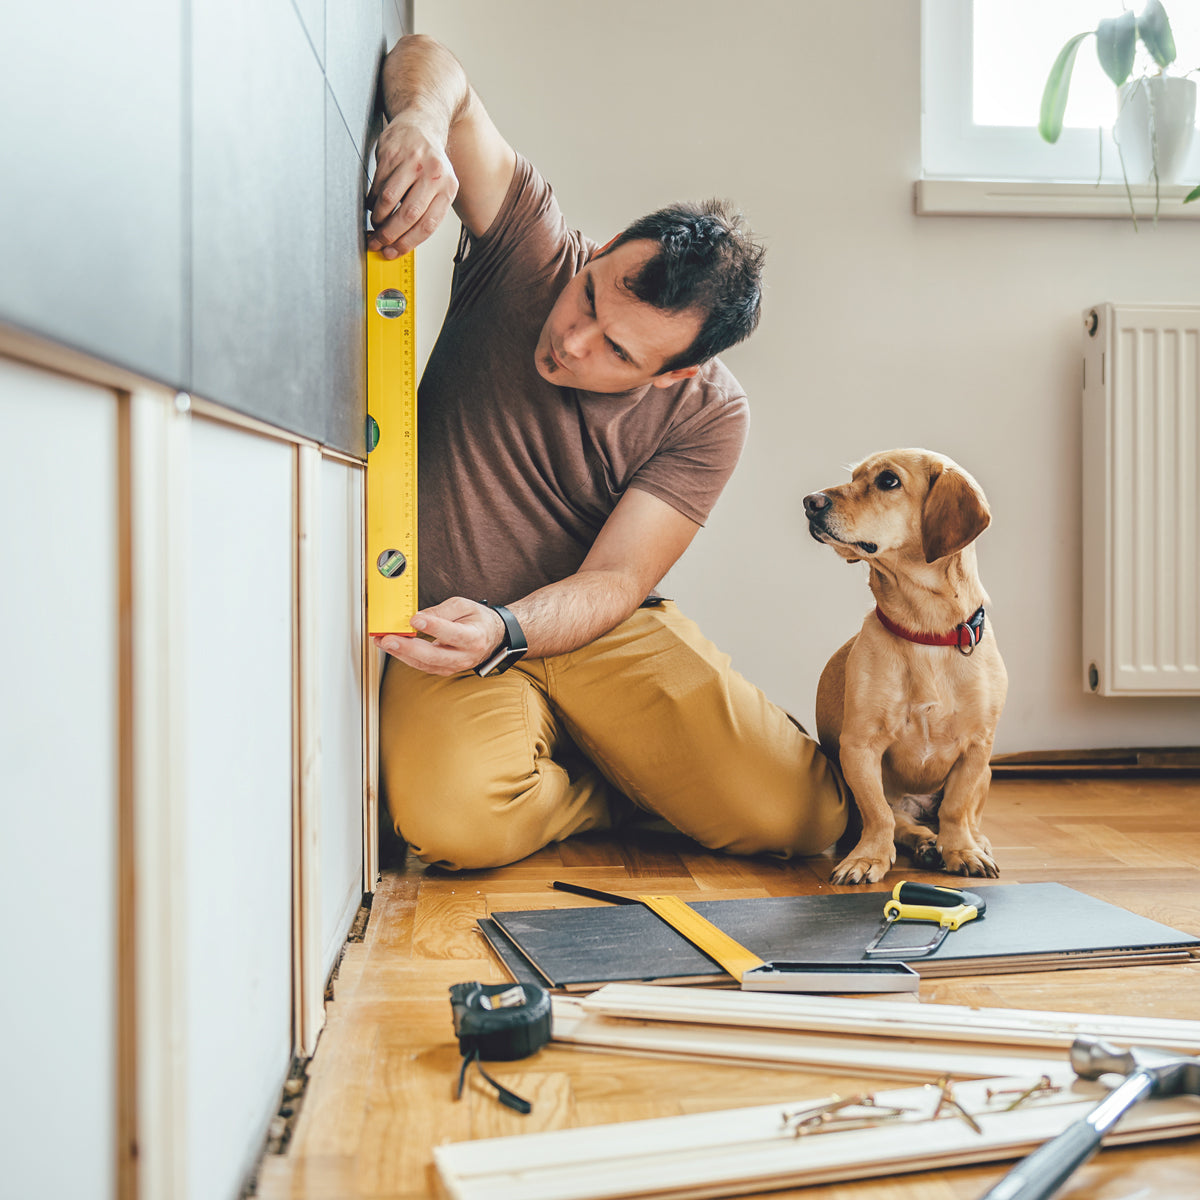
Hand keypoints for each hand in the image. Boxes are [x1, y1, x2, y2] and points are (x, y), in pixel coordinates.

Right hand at [367, 116, 458, 257]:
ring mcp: (412, 162)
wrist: (421, 123)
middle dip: (389, 234)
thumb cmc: (428, 162)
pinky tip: (373, 204)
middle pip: (408, 215)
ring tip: (375, 223)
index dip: (407, 243)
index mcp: (448, 188)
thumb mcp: (438, 186)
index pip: (427, 225)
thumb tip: (401, 244)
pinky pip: (378, 184)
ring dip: (378, 218)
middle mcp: (434, 174)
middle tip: (377, 242)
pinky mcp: (392, 152)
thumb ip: (426, 212)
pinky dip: (372, 200)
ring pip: (389, 200)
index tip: (392, 252)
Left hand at [375, 596, 504, 675]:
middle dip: (407, 647)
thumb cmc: (477, 620)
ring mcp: (454, 667)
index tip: (415, 620)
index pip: (452, 634)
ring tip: (383, 641)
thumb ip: (441, 611)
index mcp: (474, 638)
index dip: (433, 627)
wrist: (491, 637)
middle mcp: (464, 656)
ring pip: (424, 664)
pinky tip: (393, 647)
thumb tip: (419, 618)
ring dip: (401, 653)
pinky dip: (405, 657)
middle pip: (433, 656)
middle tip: (389, 638)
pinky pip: (422, 666)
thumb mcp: (463, 606)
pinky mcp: (444, 670)